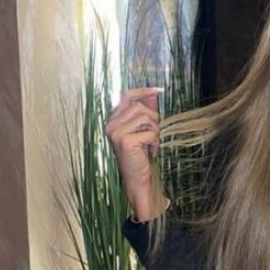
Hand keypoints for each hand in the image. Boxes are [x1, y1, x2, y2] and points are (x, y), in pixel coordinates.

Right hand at [107, 87, 161, 218]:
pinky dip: (155, 142)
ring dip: (155, 131)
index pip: (126, 96)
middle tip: (153, 135)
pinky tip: (150, 151)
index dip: (142, 91)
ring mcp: (117, 132)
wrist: (136, 179)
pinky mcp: (126, 141)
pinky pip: (150, 133)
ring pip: (146, 119)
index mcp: (113, 120)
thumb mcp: (142, 130)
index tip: (157, 91)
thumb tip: (153, 94)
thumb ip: (145, 112)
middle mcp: (111, 125)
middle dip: (153, 120)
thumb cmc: (139, 155)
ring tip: (151, 143)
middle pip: (140, 107)